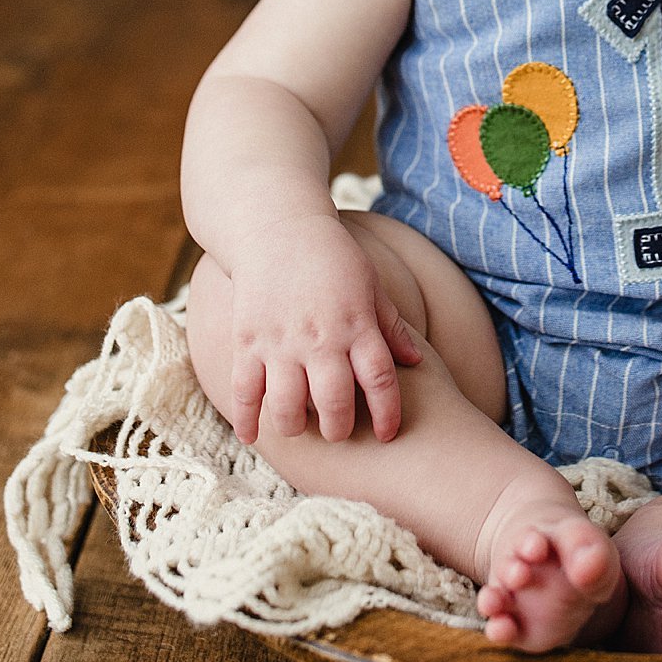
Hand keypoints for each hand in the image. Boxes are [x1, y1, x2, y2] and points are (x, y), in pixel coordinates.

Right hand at [228, 219, 422, 444]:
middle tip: (338, 432)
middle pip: (335, 402)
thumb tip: (417, 362)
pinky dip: (247, 419)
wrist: (278, 226)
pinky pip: (244, 391)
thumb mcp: (369, 284)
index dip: (387, 414)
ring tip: (301, 427)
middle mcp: (321, 338)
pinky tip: (251, 435)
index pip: (380, 380)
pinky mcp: (247, 340)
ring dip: (296, 426)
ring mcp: (281, 341)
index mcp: (357, 324)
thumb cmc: (331, 256)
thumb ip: (390, 326)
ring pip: (288, 405)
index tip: (386, 435)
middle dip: (339, 429)